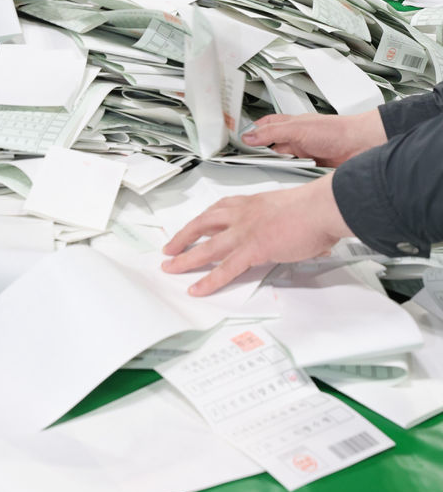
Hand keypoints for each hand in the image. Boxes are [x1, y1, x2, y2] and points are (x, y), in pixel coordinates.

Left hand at [161, 174, 350, 295]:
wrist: (321, 208)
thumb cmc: (314, 208)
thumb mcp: (292, 211)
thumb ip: (288, 225)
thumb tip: (303, 238)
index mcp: (251, 203)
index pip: (219, 209)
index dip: (202, 219)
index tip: (193, 225)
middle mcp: (243, 214)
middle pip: (202, 224)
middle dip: (183, 237)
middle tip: (170, 247)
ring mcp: (245, 232)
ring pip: (207, 247)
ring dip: (185, 258)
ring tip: (170, 268)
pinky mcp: (253, 249)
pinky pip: (225, 269)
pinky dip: (209, 280)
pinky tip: (197, 288)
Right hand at [241, 110, 386, 166]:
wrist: (361, 146)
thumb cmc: (336, 131)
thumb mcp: (297, 129)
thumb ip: (272, 132)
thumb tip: (250, 136)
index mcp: (289, 124)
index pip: (264, 125)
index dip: (252, 132)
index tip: (239, 140)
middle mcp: (296, 138)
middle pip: (271, 146)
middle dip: (263, 154)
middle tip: (252, 160)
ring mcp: (303, 154)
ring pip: (283, 162)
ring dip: (280, 166)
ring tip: (278, 167)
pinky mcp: (310, 167)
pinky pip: (295, 173)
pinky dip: (292, 175)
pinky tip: (293, 174)